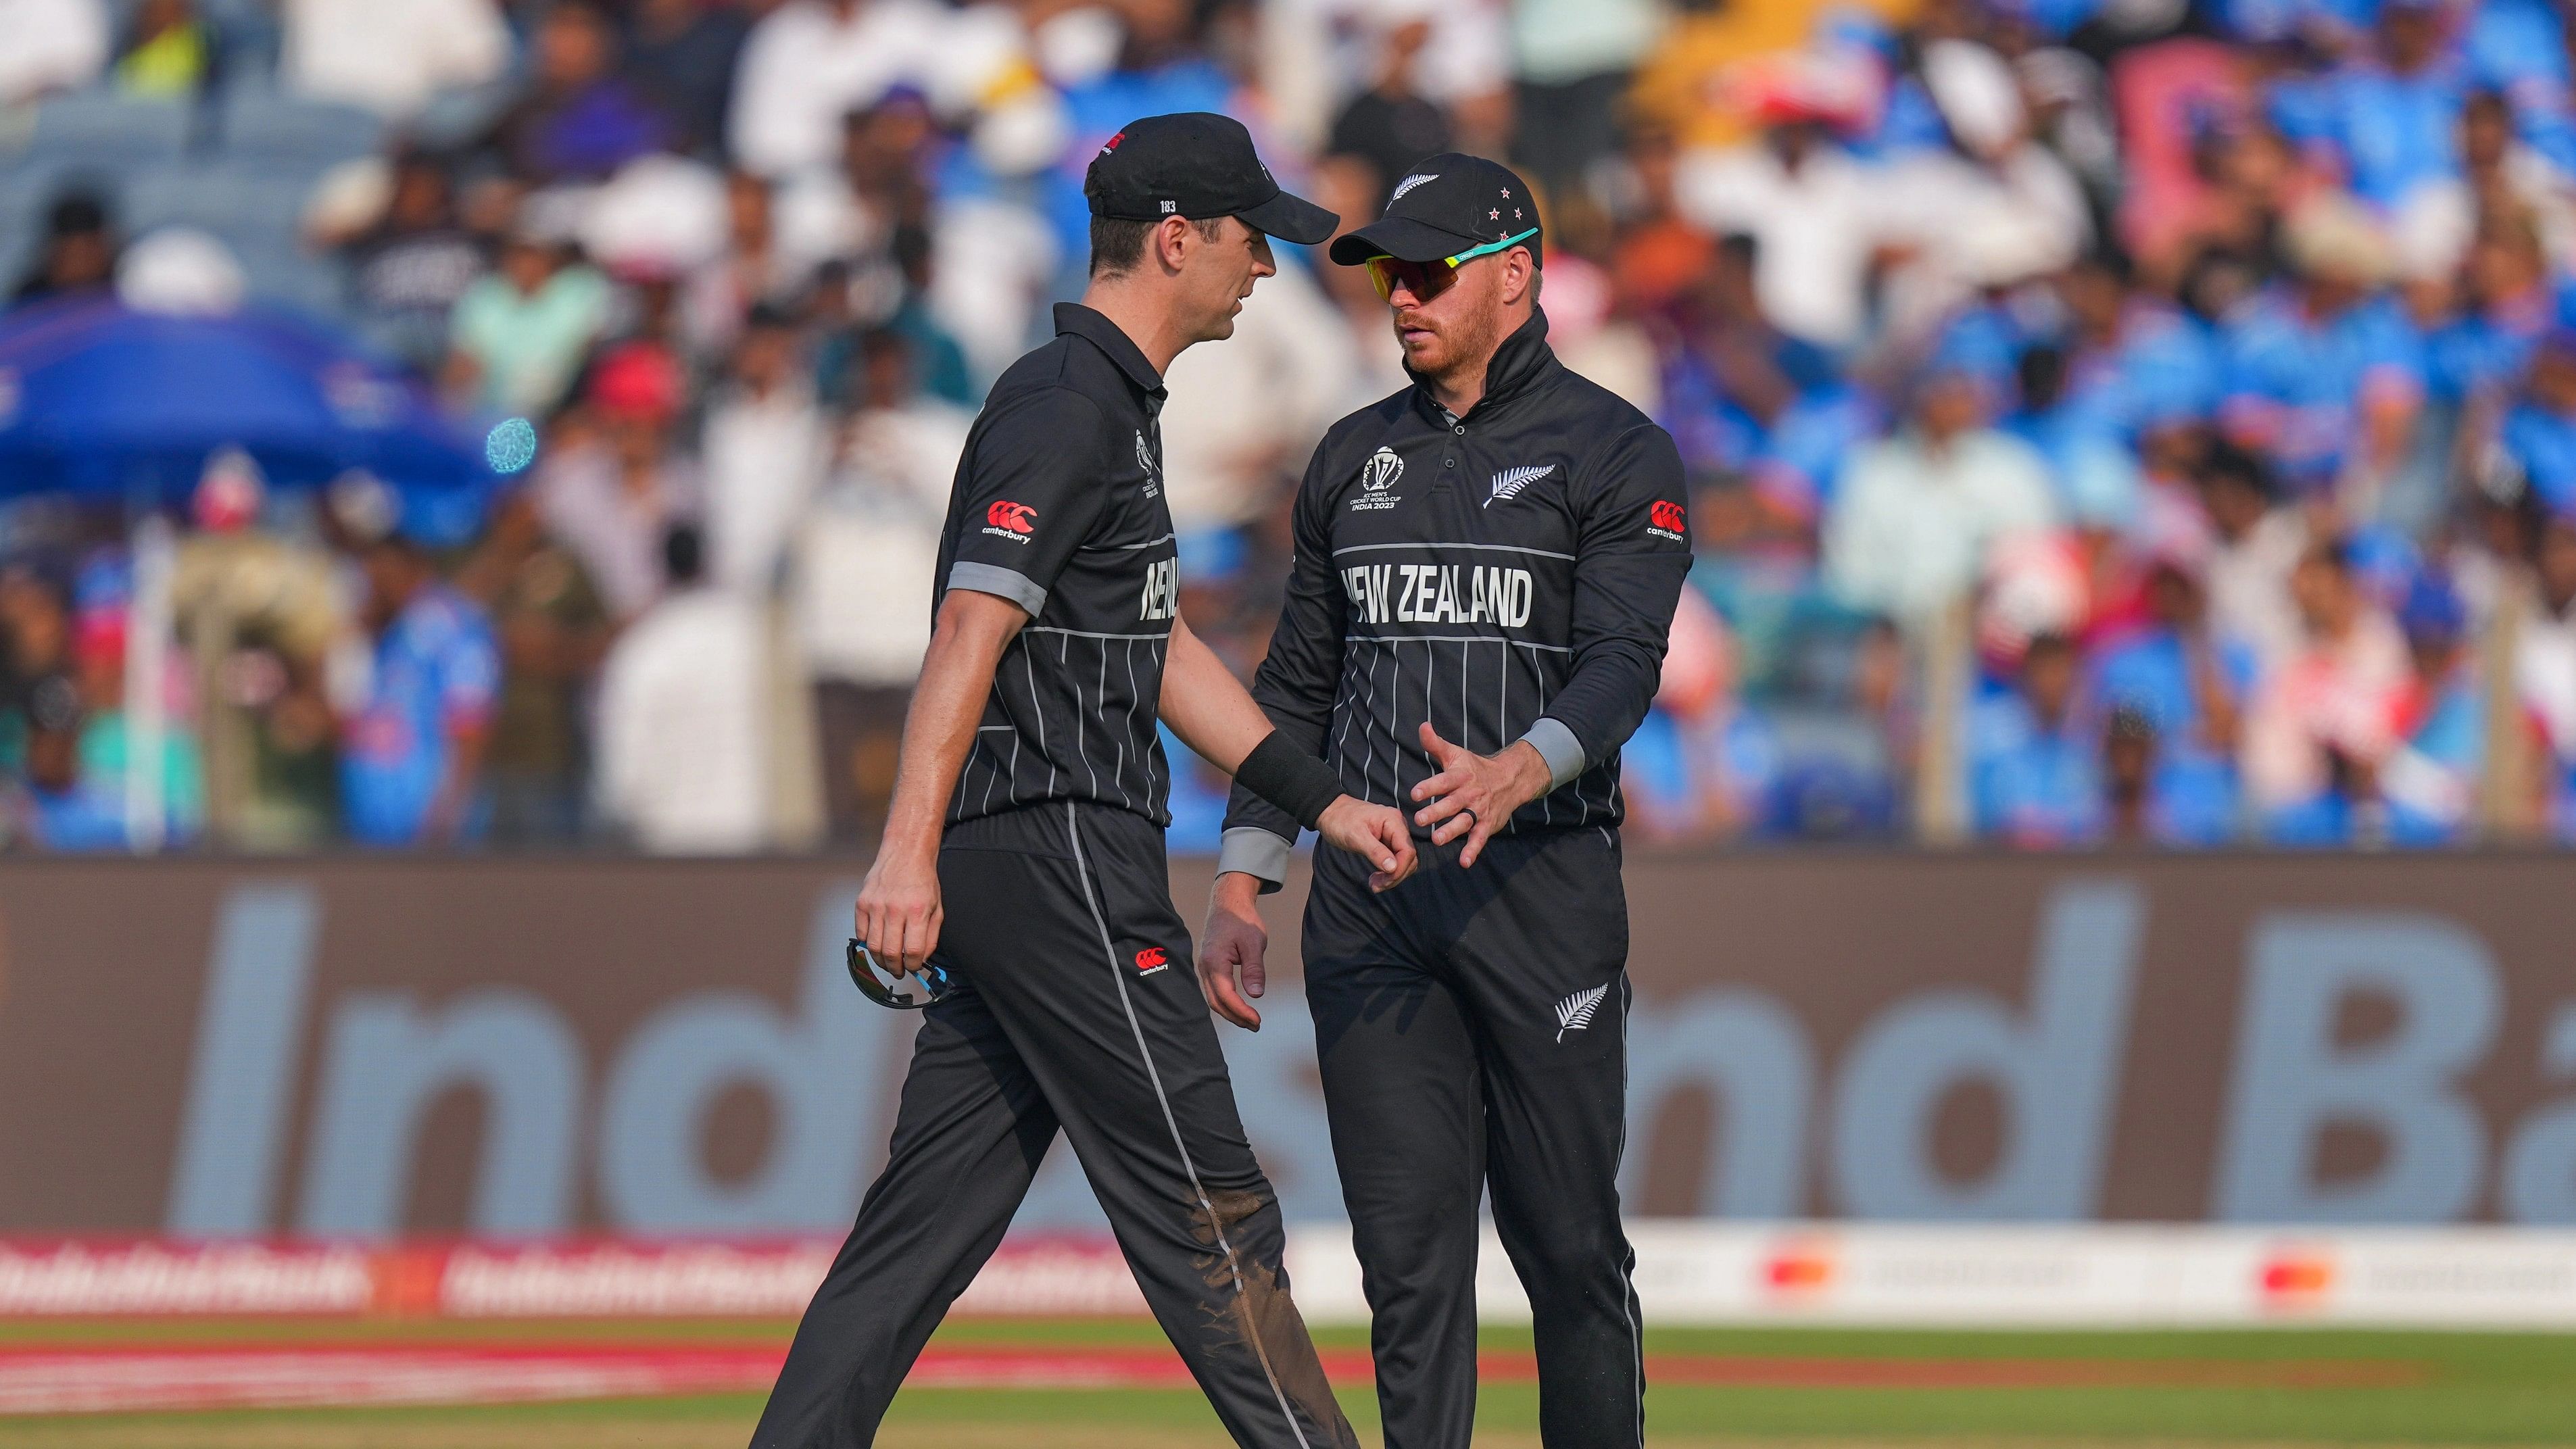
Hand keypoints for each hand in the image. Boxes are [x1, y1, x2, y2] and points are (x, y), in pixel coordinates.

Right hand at [855, 842, 942, 977]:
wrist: (905, 853)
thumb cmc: (923, 881)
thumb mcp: (937, 908)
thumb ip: (931, 936)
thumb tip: (921, 960)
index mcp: (917, 910)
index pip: (912, 950)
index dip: (913, 965)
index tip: (913, 967)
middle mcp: (895, 908)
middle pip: (890, 952)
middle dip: (895, 968)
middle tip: (899, 971)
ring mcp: (875, 905)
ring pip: (873, 947)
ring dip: (880, 961)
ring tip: (887, 963)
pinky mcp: (862, 902)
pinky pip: (860, 933)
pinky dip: (868, 944)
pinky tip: (877, 945)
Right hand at [1199, 872, 1268, 1030]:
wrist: (1227, 903)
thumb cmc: (1241, 919)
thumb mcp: (1253, 942)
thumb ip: (1254, 969)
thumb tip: (1256, 994)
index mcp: (1214, 961)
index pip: (1226, 995)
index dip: (1241, 1011)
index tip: (1257, 1020)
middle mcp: (1204, 967)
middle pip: (1216, 1002)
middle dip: (1236, 1017)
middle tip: (1256, 1025)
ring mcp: (1204, 968)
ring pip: (1213, 998)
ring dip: (1231, 1012)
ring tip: (1250, 1021)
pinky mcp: (1208, 967)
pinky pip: (1213, 991)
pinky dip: (1226, 1003)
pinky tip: (1239, 1007)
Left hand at [1314, 796, 1417, 890]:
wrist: (1330, 812)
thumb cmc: (1340, 820)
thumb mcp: (1355, 837)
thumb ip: (1375, 851)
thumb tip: (1393, 867)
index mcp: (1394, 821)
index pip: (1407, 850)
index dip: (1399, 869)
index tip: (1384, 882)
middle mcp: (1398, 826)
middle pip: (1408, 858)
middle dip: (1395, 875)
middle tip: (1376, 886)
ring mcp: (1393, 834)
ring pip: (1403, 861)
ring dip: (1392, 876)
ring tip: (1374, 883)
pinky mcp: (1387, 842)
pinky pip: (1395, 860)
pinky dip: (1388, 871)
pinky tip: (1376, 877)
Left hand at [1411, 721, 1553, 866]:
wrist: (1510, 779)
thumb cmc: (1475, 767)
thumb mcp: (1456, 754)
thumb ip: (1435, 744)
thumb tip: (1422, 726)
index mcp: (1460, 776)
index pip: (1444, 781)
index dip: (1429, 787)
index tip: (1414, 793)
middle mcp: (1470, 793)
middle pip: (1452, 803)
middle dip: (1436, 812)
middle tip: (1419, 820)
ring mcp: (1479, 810)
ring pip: (1465, 821)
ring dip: (1452, 831)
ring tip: (1437, 840)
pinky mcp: (1487, 825)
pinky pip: (1479, 839)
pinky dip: (1473, 851)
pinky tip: (1464, 862)